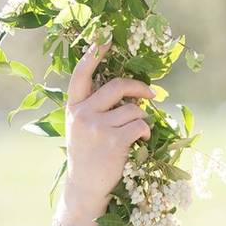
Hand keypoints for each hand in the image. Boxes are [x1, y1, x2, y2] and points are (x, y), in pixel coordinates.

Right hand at [63, 40, 155, 214]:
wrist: (85, 187)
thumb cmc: (88, 154)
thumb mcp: (82, 127)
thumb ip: (95, 107)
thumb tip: (127, 89)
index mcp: (74, 107)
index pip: (81, 75)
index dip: (93, 55)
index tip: (105, 38)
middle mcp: (83, 114)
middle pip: (117, 86)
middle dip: (139, 87)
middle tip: (151, 94)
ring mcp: (97, 127)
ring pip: (133, 109)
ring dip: (142, 118)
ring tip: (136, 132)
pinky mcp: (113, 141)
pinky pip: (140, 125)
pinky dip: (145, 131)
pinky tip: (140, 140)